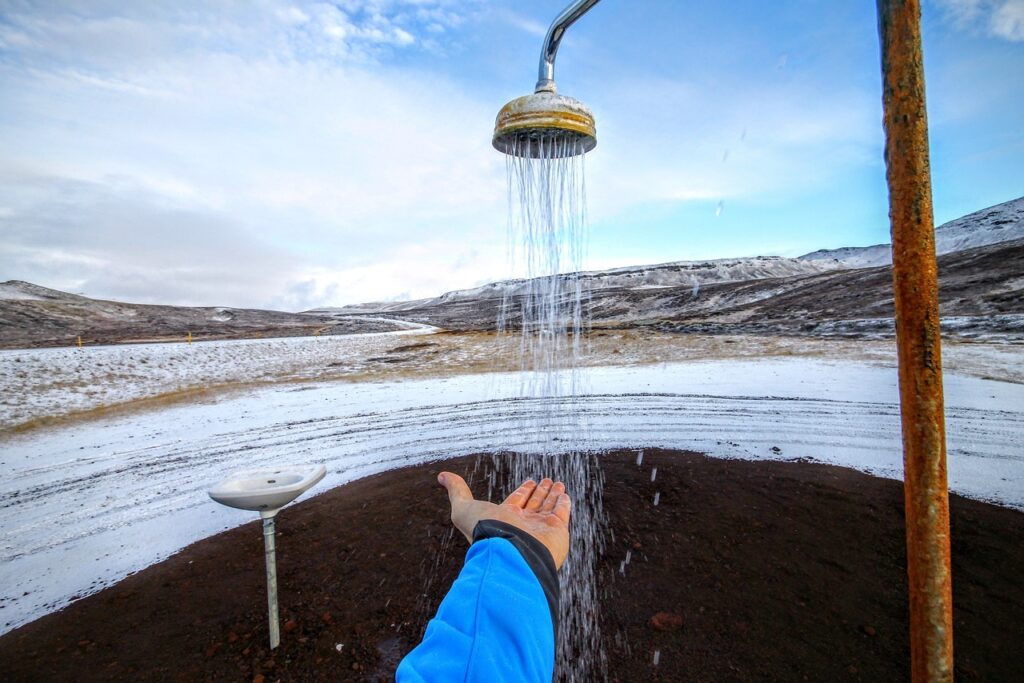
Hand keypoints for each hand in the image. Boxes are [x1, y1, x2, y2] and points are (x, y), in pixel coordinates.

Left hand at [438, 472, 571, 569]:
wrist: (510, 553)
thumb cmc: (485, 533)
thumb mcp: (463, 508)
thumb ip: (456, 491)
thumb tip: (442, 476)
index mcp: (504, 519)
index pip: (516, 501)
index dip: (523, 491)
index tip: (530, 481)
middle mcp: (523, 524)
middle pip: (533, 503)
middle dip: (539, 492)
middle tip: (546, 480)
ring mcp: (540, 528)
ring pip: (548, 506)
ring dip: (552, 494)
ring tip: (557, 483)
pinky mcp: (557, 531)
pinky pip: (561, 513)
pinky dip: (563, 503)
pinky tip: (564, 494)